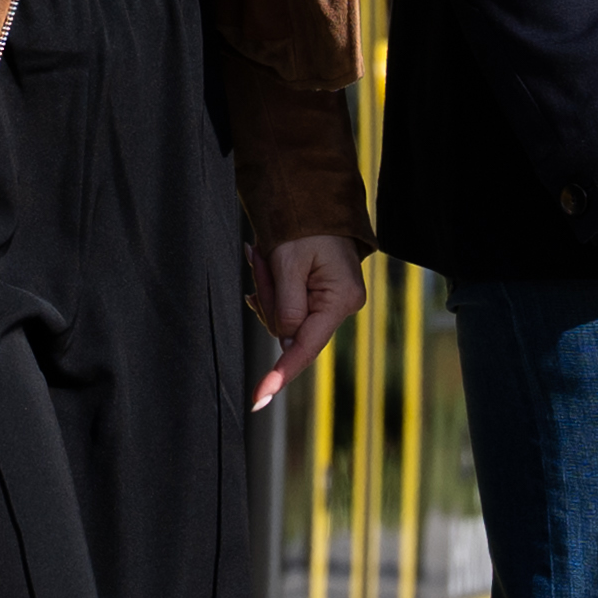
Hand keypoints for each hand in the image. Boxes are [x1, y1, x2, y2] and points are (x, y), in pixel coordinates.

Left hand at [240, 232, 363, 407]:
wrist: (312, 199)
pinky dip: (270, 290)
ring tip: (262, 252)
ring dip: (265, 288)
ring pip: (282, 318)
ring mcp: (330, 303)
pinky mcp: (318, 298)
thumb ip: (285, 307)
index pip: (305, 347)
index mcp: (340, 299)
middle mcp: (340, 306)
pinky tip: (265, 264)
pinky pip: (285, 308)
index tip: (260, 397)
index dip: (280, 373)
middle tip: (257, 255)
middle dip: (266, 298)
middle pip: (287, 329)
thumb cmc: (302, 226)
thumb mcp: (288, 263)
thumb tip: (285, 342)